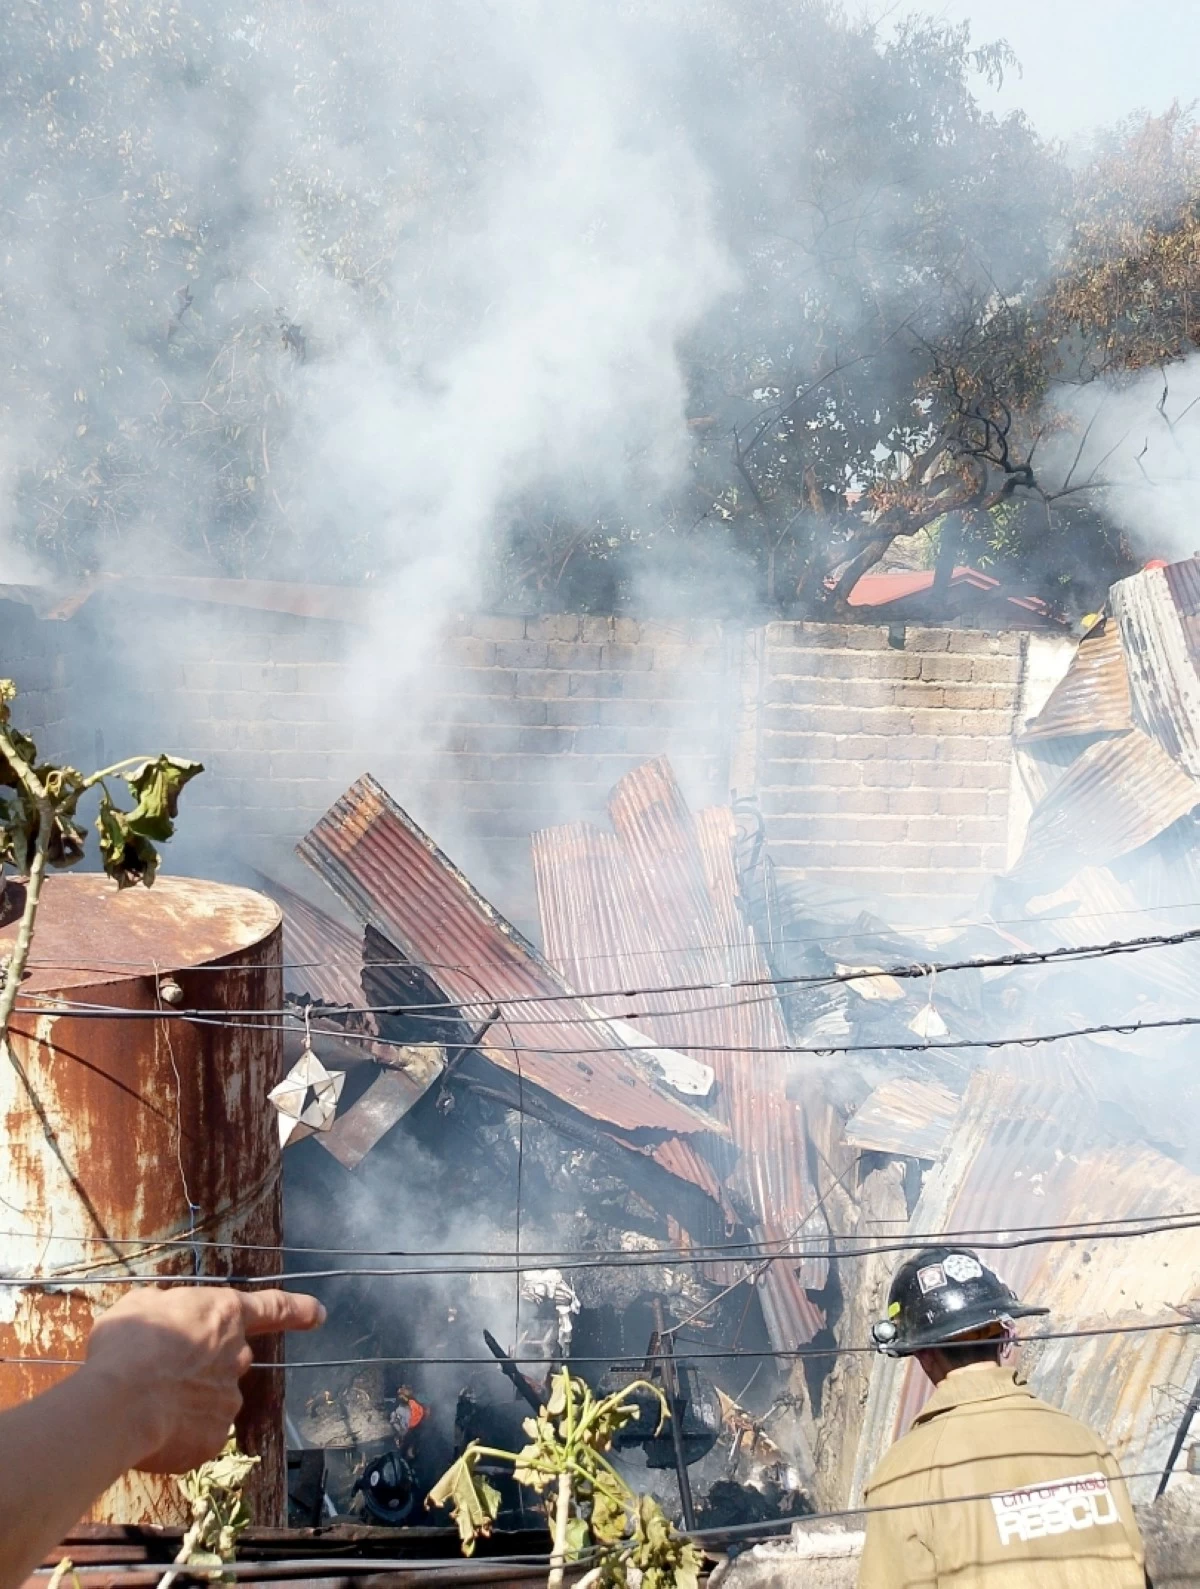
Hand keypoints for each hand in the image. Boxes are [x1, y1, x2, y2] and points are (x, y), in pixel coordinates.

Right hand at [82, 1285, 324, 1472]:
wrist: (120, 1401)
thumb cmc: (131, 1342)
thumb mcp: (142, 1304)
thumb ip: (165, 1309)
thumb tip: (166, 1319)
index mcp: (225, 1316)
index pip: (273, 1309)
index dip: (297, 1310)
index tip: (319, 1314)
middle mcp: (237, 1358)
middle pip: (230, 1361)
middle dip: (206, 1368)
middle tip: (163, 1374)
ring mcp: (228, 1404)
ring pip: (211, 1402)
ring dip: (187, 1403)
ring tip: (146, 1405)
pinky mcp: (212, 1442)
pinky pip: (196, 1437)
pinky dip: (177, 1435)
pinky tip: (150, 1430)